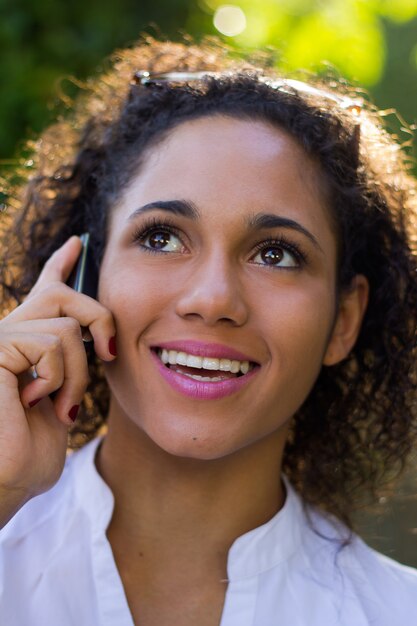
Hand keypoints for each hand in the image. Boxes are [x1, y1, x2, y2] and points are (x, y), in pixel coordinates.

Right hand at [0, 236, 115, 527]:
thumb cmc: (30, 452)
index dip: (61, 265)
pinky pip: (50, 344)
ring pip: (65, 330)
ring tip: (59, 407)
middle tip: (106, 356)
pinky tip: (35, 401)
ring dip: (76, 376)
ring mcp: (0, 338)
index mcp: (27, 344)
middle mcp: (10, 333)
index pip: (46, 291)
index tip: (77, 244)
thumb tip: (94, 341)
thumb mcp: (61, 400)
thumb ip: (70, 363)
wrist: (6, 483)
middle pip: (67, 295)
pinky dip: (57, 378)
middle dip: (97, 322)